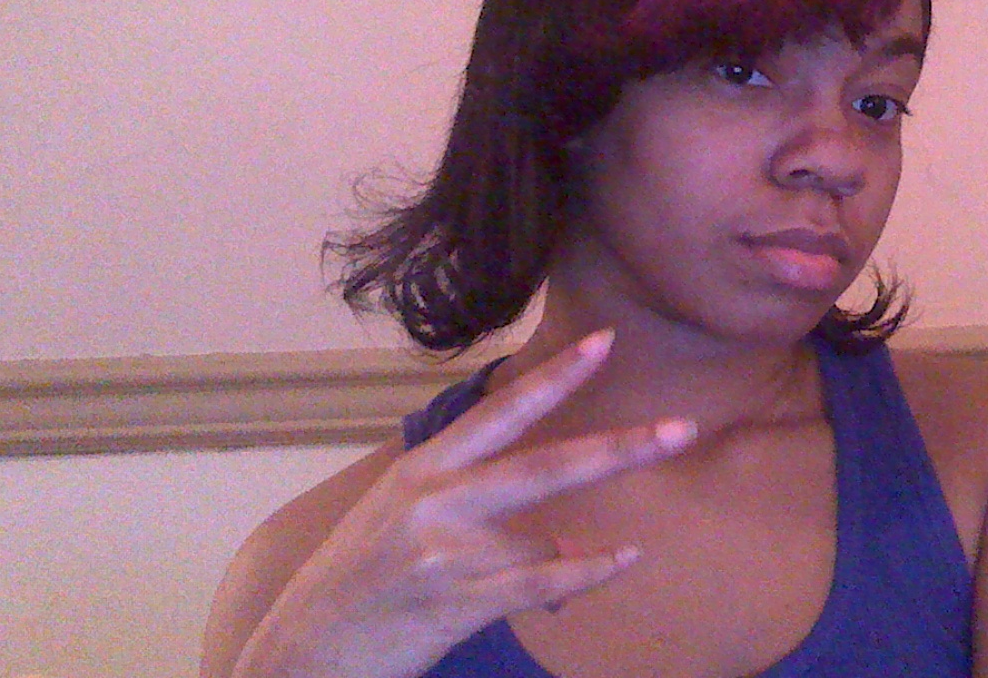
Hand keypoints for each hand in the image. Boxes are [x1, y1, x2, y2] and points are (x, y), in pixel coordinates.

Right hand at [231, 330, 693, 677]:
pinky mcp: (455, 602)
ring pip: (544, 535)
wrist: (305, 649)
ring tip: (604, 556)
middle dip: (619, 447)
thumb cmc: (358, 575)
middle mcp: (434, 500)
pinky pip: (540, 583)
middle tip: (683, 428)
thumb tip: (556, 525)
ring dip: (581, 552)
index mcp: (423, 466)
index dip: (556, 375)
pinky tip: (623, 559)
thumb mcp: (401, 513)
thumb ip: (469, 498)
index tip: (605, 341)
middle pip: (544, 464)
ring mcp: (444, 552)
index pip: (502, 409)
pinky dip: (587, 572)